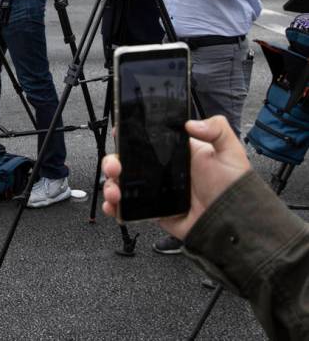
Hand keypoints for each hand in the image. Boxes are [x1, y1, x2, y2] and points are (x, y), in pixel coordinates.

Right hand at [101, 116, 250, 239]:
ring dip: (111, 185)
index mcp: (174, 152)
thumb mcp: (230, 152)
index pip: (144, 139)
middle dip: (112, 161)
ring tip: (114, 191)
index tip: (119, 133)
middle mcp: (160, 170)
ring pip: (122, 184)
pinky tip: (114, 206)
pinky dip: (115, 207)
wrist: (234, 223)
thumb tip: (190, 123)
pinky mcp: (153, 210)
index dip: (127, 135)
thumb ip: (217, 129)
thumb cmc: (234, 188)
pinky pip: (128, 208)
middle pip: (126, 161)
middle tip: (115, 167)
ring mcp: (155, 191)